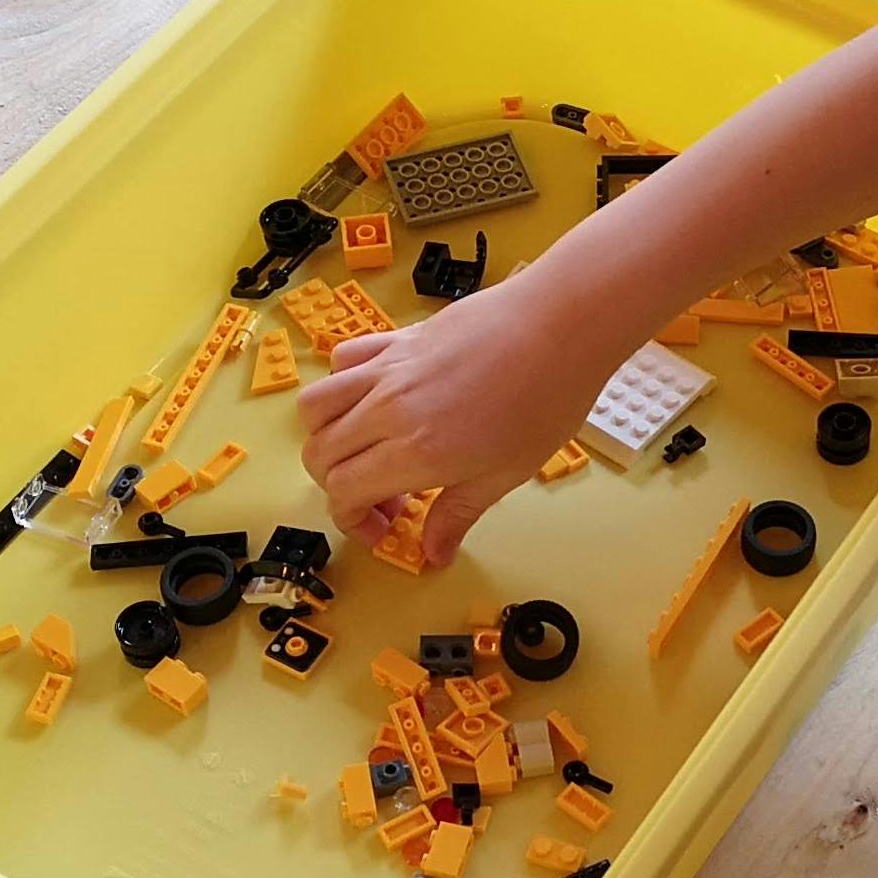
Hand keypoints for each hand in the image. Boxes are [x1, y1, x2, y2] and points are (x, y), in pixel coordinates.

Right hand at [298, 272, 634, 565]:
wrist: (561, 325)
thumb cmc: (546, 397)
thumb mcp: (507, 473)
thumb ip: (458, 514)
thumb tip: (433, 551)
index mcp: (415, 451)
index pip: (344, 493)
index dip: (354, 521)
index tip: (384, 530)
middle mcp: (388, 410)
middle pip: (320, 455)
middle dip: (338, 487)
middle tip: (384, 497)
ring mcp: (388, 370)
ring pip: (315, 406)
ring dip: (327, 437)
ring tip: (366, 448)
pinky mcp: (397, 339)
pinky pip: (342, 361)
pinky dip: (342, 384)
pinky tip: (376, 399)